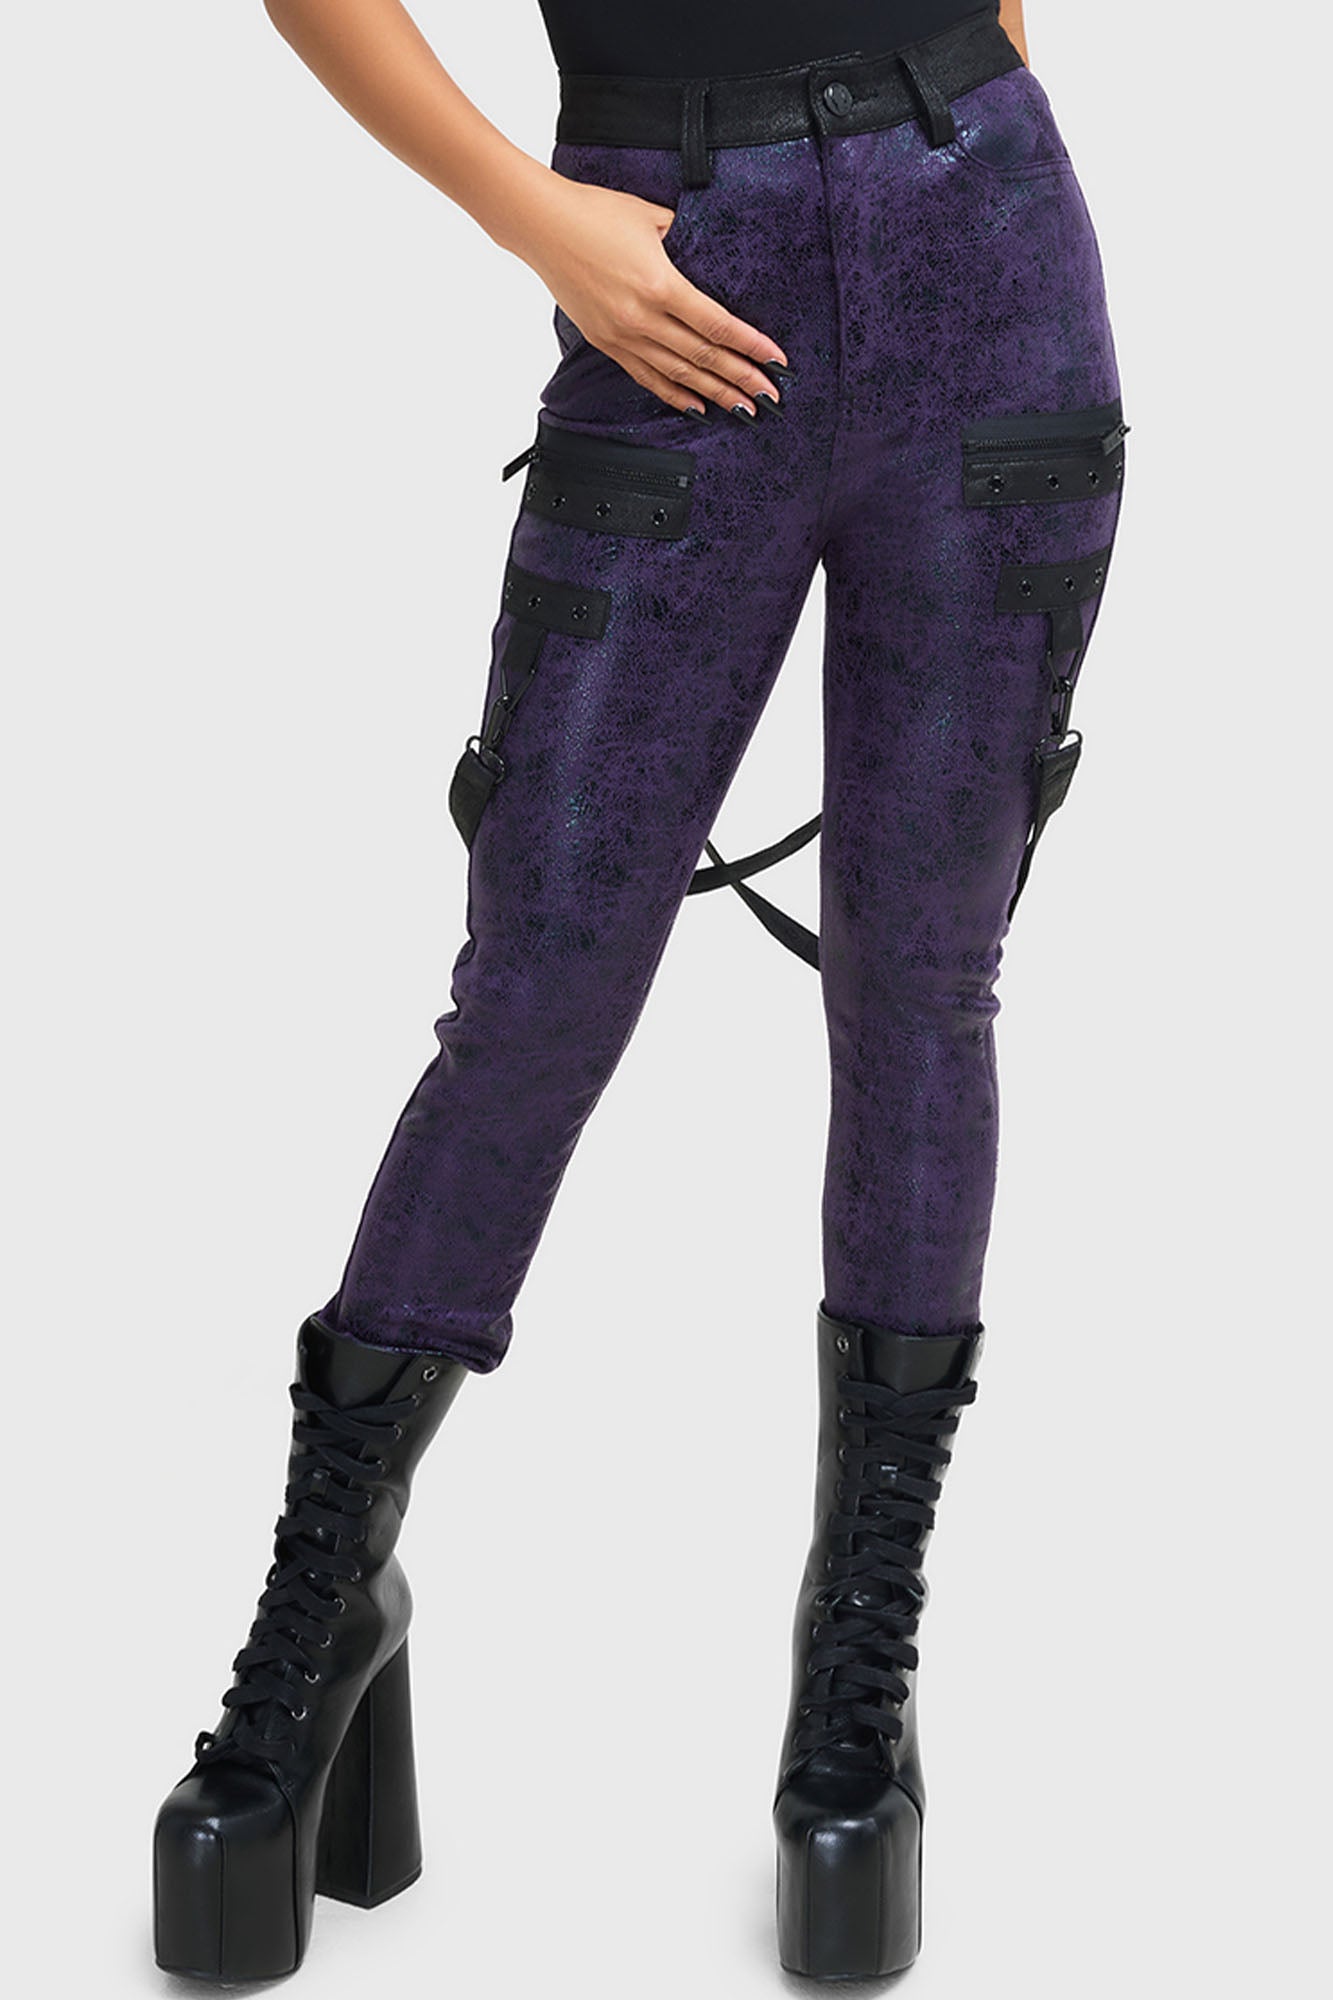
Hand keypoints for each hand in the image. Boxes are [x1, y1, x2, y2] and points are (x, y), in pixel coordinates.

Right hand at [516, 172, 788, 418]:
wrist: (541, 226)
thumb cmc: (594, 211)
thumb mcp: (649, 217)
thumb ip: (680, 239)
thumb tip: (701, 250)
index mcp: (659, 284)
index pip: (716, 324)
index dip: (749, 345)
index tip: (776, 360)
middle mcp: (642, 318)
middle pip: (703, 356)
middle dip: (742, 378)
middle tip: (771, 396)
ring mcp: (622, 335)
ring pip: (678, 374)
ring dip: (714, 394)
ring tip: (743, 410)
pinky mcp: (606, 343)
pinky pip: (646, 377)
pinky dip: (674, 394)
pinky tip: (697, 408)